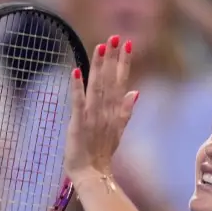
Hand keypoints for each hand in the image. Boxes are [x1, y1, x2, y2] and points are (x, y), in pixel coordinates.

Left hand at [65, 34, 139, 179]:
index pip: (120, 82)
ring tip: (101, 47)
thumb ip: (126, 110)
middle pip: (110, 80)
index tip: (128, 44)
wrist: (92, 174)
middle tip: (115, 37)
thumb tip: (135, 91)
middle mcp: (105, 111)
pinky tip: (75, 72)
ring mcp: (92, 116)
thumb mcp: (117, 130)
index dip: (124, 63)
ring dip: (99, 67)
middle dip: (113, 58)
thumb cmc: (101, 153)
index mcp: (114, 111)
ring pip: (97, 87)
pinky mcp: (77, 123)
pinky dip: (77, 88)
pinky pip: (77, 103)